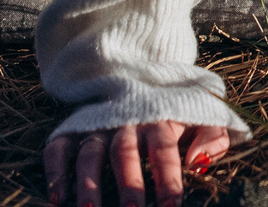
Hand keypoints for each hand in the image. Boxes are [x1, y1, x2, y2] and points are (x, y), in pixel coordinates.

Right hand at [44, 120, 230, 205]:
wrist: (140, 74)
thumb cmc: (175, 109)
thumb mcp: (202, 115)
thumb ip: (212, 136)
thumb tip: (198, 161)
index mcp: (160, 117)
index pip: (164, 148)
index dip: (168, 178)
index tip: (172, 206)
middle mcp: (126, 120)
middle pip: (125, 151)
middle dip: (129, 183)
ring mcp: (96, 124)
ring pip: (90, 152)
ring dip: (89, 183)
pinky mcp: (72, 128)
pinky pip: (59, 148)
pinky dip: (55, 171)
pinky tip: (57, 198)